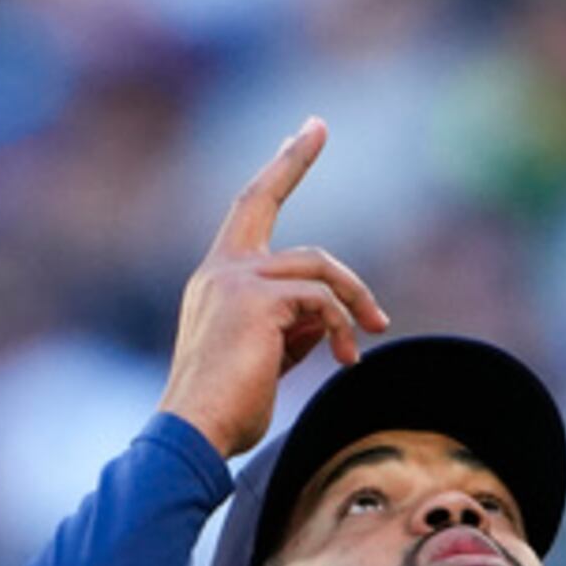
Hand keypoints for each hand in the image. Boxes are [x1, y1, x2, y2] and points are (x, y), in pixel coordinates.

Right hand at [159, 120, 393, 456]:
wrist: (196, 434)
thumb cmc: (229, 411)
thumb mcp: (270, 357)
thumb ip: (297, 325)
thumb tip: (333, 313)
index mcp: (216, 279)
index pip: (249, 207)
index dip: (281, 167)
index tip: (308, 131)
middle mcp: (220, 269)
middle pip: (272, 205)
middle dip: (296, 167)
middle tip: (321, 137)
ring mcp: (234, 279)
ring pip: (316, 266)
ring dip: (352, 299)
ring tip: (369, 334)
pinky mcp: (255, 300)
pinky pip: (322, 302)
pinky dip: (343, 328)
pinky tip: (345, 359)